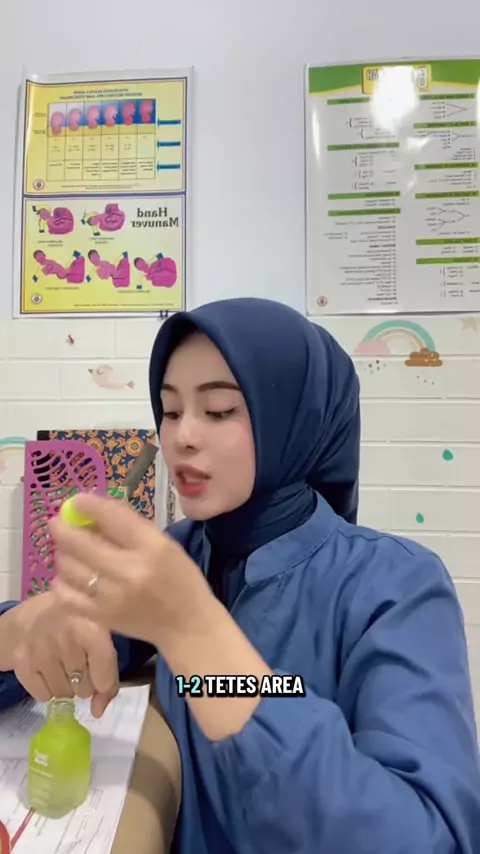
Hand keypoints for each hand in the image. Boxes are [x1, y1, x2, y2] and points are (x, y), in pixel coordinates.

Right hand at [6, 594, 118, 716]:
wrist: (35, 614)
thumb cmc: (75, 624)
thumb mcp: (99, 636)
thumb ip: (108, 672)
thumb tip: (98, 711)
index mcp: (93, 627)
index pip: (105, 677)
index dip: (105, 682)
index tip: (100, 671)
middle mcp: (67, 638)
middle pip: (85, 688)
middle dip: (84, 680)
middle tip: (77, 661)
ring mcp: (42, 650)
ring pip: (64, 694)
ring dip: (65, 685)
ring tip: (62, 663)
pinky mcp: (21, 661)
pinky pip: (43, 695)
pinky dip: (47, 688)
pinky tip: (47, 668)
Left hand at [49, 493, 212, 647]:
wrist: (187, 624)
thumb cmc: (180, 578)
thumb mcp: (165, 544)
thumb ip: (130, 526)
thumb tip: (94, 511)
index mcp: (151, 548)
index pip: (111, 517)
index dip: (87, 505)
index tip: (76, 500)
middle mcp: (129, 571)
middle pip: (81, 542)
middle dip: (63, 527)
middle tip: (58, 523)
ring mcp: (111, 597)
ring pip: (68, 567)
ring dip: (64, 553)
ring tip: (71, 550)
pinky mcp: (100, 617)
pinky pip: (65, 595)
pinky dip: (62, 581)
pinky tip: (70, 576)